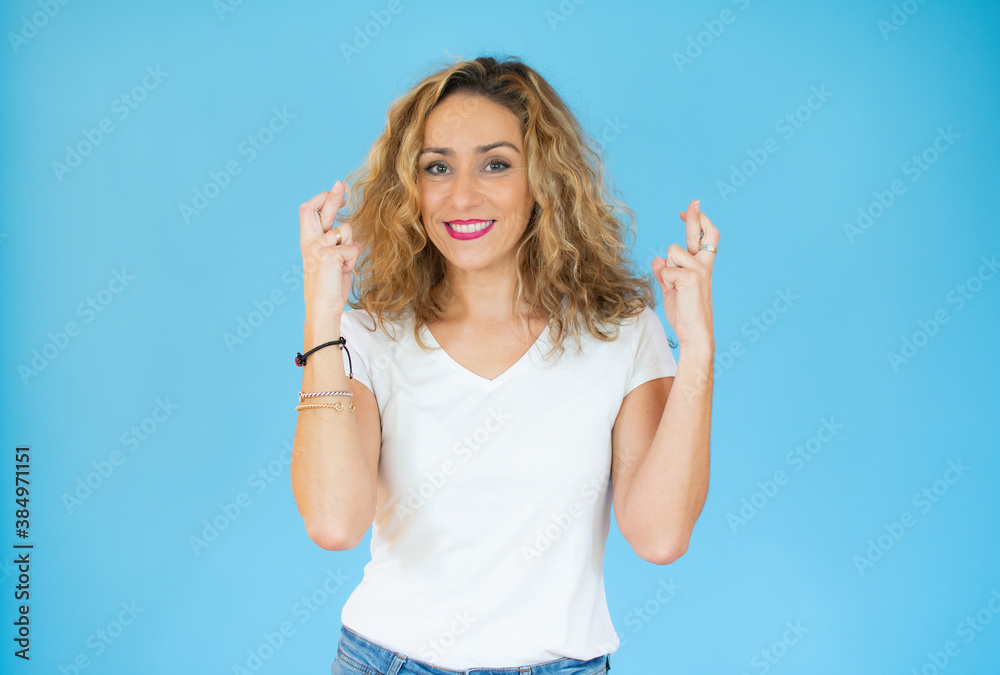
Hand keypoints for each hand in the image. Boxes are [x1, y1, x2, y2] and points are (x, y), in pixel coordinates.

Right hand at [298, 180, 362, 318]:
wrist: (322, 310)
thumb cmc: (329, 288)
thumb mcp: (333, 263)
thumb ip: (339, 247)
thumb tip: (353, 238)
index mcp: (308, 242)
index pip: (308, 211)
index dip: (323, 200)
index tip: (339, 194)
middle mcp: (309, 242)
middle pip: (318, 209)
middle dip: (331, 196)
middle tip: (340, 184)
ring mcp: (317, 247)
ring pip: (346, 230)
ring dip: (351, 247)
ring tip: (343, 265)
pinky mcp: (328, 256)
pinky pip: (353, 248)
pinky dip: (353, 261)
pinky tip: (344, 272)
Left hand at [651, 199, 718, 353]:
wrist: (695, 332)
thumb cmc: (685, 314)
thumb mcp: (672, 291)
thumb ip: (665, 274)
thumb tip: (657, 260)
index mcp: (702, 266)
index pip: (706, 238)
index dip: (699, 222)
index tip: (690, 208)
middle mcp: (704, 264)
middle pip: (697, 233)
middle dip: (694, 216)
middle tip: (693, 201)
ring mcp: (699, 269)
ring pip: (671, 253)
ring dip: (667, 269)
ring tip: (676, 288)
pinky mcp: (690, 276)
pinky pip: (666, 270)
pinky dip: (666, 281)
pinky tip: (676, 294)